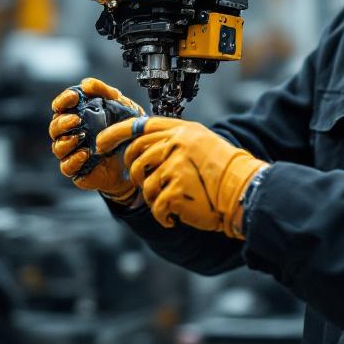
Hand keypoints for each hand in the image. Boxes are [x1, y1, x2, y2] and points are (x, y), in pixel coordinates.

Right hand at [48, 77, 145, 201]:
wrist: (137, 158)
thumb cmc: (125, 130)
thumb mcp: (121, 105)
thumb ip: (104, 92)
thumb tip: (85, 84)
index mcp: (77, 116)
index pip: (60, 107)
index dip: (62, 100)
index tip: (73, 96)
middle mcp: (71, 134)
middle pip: (54, 128)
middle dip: (62, 122)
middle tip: (76, 119)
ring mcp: (73, 153)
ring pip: (57, 148)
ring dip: (66, 142)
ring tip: (81, 137)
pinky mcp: (78, 171)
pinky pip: (67, 167)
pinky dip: (73, 160)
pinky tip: (85, 153)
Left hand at [97, 117, 267, 238]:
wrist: (243, 190)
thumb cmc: (223, 170)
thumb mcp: (200, 142)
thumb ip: (175, 140)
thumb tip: (144, 147)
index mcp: (181, 131)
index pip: (140, 126)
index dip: (115, 134)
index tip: (101, 143)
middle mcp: (176, 143)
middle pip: (136, 156)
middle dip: (135, 173)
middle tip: (145, 183)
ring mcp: (175, 165)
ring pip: (145, 184)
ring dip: (154, 198)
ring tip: (170, 201)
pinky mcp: (175, 187)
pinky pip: (155, 204)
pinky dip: (162, 215)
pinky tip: (173, 216)